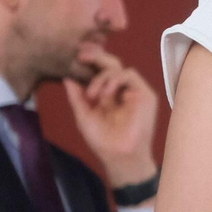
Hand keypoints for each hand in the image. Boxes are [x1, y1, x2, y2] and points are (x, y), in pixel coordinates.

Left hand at [64, 44, 158, 186]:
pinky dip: (115, 80)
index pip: (100, 71)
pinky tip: (106, 94)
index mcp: (107, 94)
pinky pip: (130, 75)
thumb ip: (76, 97)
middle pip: (111, 63)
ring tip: (93, 95)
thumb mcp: (83, 116)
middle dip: (96, 56)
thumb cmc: (102, 140)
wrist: (119, 156)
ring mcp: (134, 91)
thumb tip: (66, 77)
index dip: (90, 62)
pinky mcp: (145, 94)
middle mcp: (121, 90)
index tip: (75, 56)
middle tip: (81, 55)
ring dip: (102, 77)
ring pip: (119, 68)